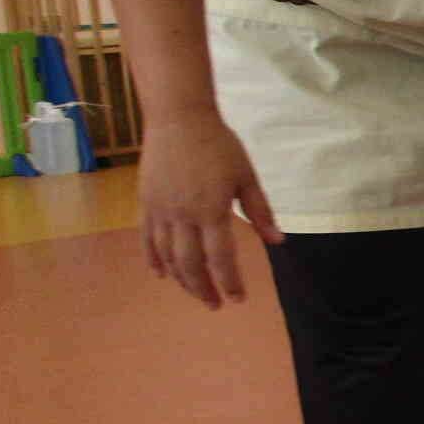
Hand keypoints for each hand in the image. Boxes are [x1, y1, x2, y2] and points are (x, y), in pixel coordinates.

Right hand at [137, 108, 283, 308]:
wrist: (178, 118)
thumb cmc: (218, 144)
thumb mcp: (247, 176)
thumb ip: (261, 211)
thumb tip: (278, 241)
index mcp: (212, 210)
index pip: (221, 257)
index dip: (230, 282)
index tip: (237, 299)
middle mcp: (183, 215)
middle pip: (191, 264)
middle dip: (203, 289)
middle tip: (215, 305)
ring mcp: (161, 210)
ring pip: (168, 256)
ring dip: (181, 279)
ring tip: (195, 292)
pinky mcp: (145, 203)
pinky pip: (147, 239)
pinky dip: (154, 259)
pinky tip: (162, 274)